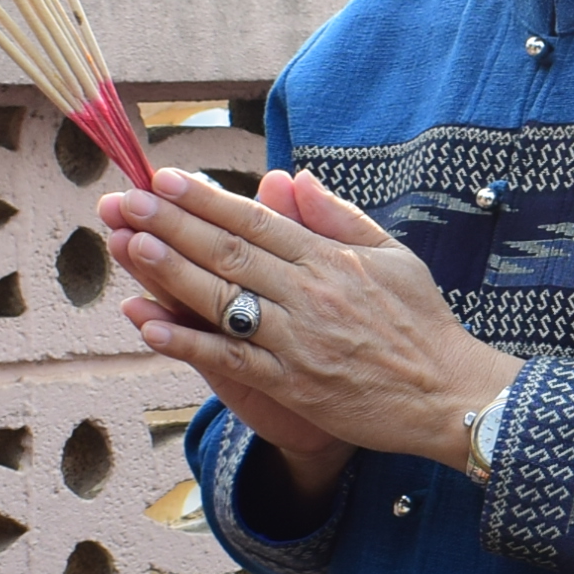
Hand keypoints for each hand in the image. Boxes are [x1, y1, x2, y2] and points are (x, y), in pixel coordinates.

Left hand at [109, 166, 516, 486]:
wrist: (448, 395)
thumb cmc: (422, 324)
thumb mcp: (392, 255)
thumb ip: (339, 216)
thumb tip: (294, 178)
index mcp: (330, 258)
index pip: (257, 219)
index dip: (206, 198)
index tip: (164, 178)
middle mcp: (310, 293)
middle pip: (230, 251)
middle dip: (173, 223)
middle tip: (126, 200)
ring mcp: (298, 339)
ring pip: (224, 300)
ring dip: (172, 272)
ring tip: (131, 245)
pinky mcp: (294, 383)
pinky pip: (233, 359)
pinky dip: (190, 342)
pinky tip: (151, 326)